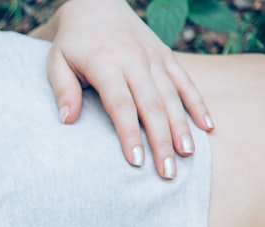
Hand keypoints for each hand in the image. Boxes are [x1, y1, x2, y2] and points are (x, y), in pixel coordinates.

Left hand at [36, 0, 213, 178]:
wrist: (96, 4)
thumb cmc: (72, 42)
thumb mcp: (57, 62)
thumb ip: (64, 90)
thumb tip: (67, 120)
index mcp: (106, 63)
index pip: (121, 104)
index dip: (130, 133)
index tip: (136, 160)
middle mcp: (135, 61)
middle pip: (151, 105)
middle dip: (161, 140)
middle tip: (167, 172)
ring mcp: (154, 58)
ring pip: (172, 96)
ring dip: (181, 126)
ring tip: (188, 154)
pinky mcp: (166, 56)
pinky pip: (185, 81)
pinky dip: (197, 103)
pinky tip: (208, 126)